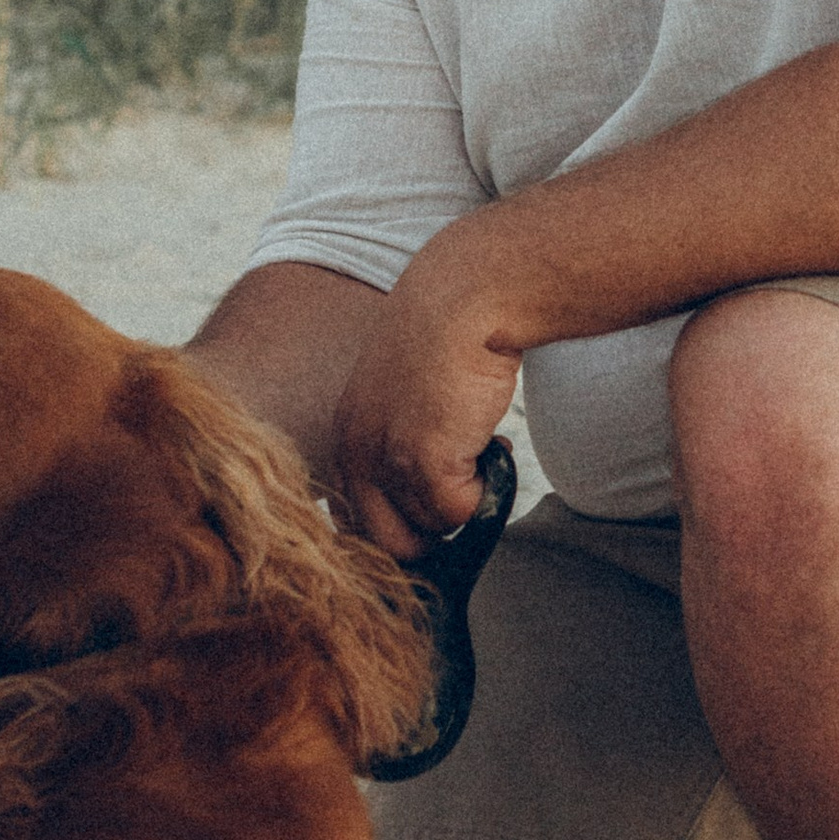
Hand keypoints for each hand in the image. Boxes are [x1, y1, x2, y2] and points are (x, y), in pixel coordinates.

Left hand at [328, 243, 518, 558]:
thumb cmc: (450, 336)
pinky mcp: (423, 462)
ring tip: (479, 442)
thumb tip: (433, 500)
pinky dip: (486, 489)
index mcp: (347, 436)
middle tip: (463, 489)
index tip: (435, 511)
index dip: (401, 526)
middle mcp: (355, 453)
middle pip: (388, 542)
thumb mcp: (407, 393)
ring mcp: (386, 460)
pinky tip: (491, 441)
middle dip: (433, 529)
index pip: (355, 521)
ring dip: (465, 495)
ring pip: (433, 527)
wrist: (469, 297)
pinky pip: (461, 514)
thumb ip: (404, 440)